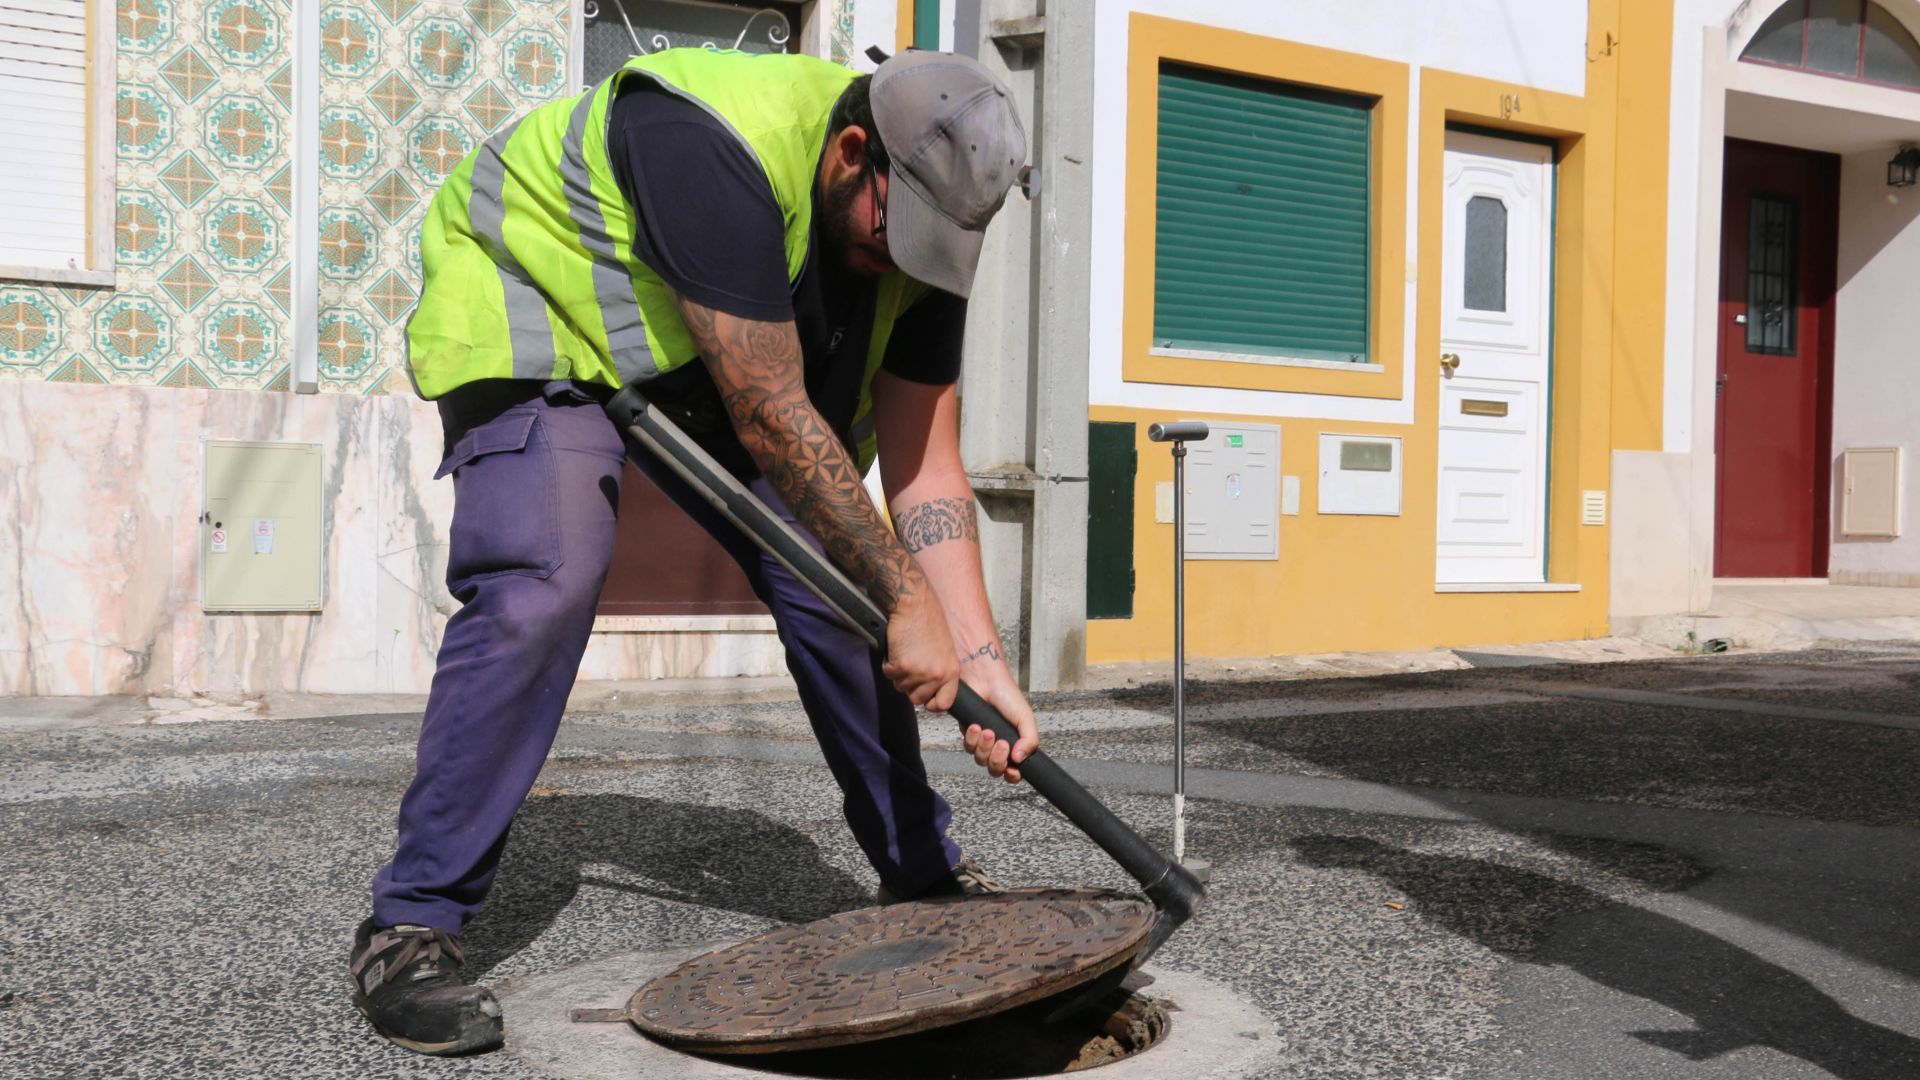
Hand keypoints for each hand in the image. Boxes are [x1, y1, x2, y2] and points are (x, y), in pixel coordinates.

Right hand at [881, 591, 959, 711]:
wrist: (913, 603)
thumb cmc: (928, 619)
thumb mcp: (945, 649)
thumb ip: (940, 670)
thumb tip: (931, 688)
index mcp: (952, 671)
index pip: (944, 703)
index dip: (932, 703)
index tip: (926, 698)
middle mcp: (937, 674)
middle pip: (917, 699)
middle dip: (910, 685)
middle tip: (910, 665)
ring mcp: (919, 672)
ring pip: (900, 687)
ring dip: (898, 673)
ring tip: (905, 652)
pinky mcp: (901, 665)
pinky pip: (889, 674)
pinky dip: (888, 663)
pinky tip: (896, 648)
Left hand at [962, 676, 1039, 784]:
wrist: (985, 680)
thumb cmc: (1007, 696)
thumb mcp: (1025, 718)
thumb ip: (1030, 740)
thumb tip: (1020, 759)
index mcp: (1015, 745)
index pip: (1014, 771)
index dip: (1012, 776)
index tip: (1012, 771)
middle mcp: (999, 746)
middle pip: (996, 770)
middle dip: (997, 760)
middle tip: (1001, 743)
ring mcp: (983, 742)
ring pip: (980, 760)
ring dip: (984, 748)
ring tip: (987, 731)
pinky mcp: (969, 735)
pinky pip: (968, 747)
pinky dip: (972, 739)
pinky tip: (976, 726)